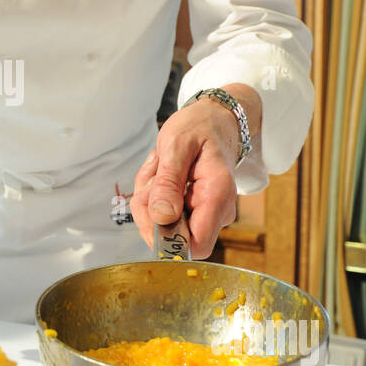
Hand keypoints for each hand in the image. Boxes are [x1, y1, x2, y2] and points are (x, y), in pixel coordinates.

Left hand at [130, 96, 245, 258]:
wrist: (213, 120)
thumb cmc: (198, 128)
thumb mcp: (177, 146)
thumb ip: (168, 183)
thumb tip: (162, 218)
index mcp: (217, 195)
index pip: (195, 245)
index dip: (166, 237)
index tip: (151, 207)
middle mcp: (217, 211)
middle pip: (172, 236)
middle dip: (149, 208)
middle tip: (154, 172)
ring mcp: (206, 213)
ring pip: (162, 225)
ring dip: (149, 197)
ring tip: (159, 167)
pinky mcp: (194, 210)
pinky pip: (162, 214)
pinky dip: (152, 195)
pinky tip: (161, 173)